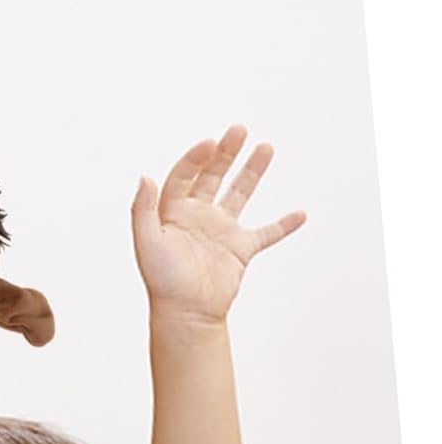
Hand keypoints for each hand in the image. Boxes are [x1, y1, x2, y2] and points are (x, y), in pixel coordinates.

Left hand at [132, 125, 305, 325]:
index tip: (210, 143)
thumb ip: (143, 209)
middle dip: (225, 153)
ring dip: (252, 172)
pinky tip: (300, 213)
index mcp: (172, 211)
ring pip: (239, 194)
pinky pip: (266, 233)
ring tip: (266, 147)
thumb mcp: (146, 241)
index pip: (184, 176)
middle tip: (239, 130)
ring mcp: (220, 231)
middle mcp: (197, 216)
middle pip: (212, 176)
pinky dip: (283, 225)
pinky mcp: (240, 249)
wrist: (185, 314)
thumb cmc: (161, 280)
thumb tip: (145, 176)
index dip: (195, 158)